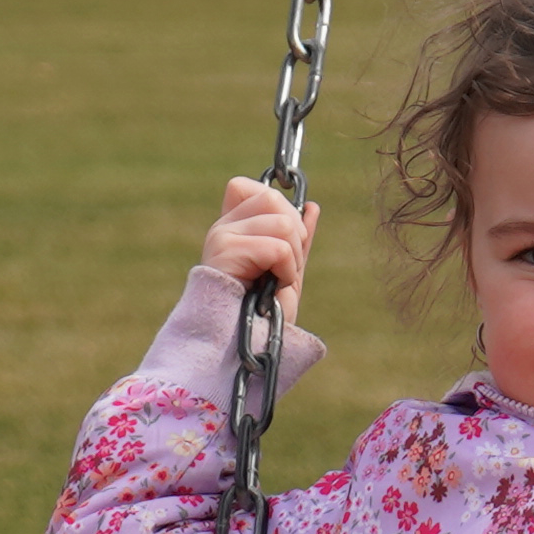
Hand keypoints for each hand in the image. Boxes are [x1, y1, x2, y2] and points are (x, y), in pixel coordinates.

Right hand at [204, 177, 318, 312]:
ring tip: (277, 281)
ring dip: (292, 258)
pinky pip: (278, 247)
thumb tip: (311, 206)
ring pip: (282, 223)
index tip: (283, 246)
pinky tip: (272, 288)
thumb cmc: (263, 315)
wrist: (246, 345)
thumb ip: (297, 238)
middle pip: (272, 198)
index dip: (280, 209)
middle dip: (293, 234)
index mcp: (234, 228)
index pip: (253, 188)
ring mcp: (222, 236)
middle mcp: (223, 227)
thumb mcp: (287, 270)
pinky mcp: (225, 250)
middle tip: (284, 268)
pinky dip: (286, 271)